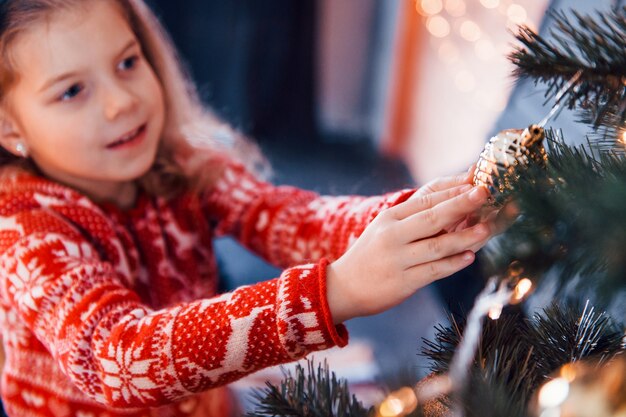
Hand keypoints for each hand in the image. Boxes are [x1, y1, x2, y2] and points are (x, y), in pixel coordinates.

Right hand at [326, 183, 489, 323]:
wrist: (342, 287)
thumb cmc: (370, 256)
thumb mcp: (385, 230)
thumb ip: (414, 219)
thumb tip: (453, 207)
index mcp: (389, 218)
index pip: (425, 201)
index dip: (452, 192)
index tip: (476, 183)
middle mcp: (392, 235)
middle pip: (432, 217)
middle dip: (461, 204)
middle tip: (485, 193)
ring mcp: (397, 259)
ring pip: (437, 245)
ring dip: (464, 237)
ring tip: (486, 229)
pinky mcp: (403, 282)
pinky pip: (434, 270)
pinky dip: (453, 264)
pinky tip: (469, 258)